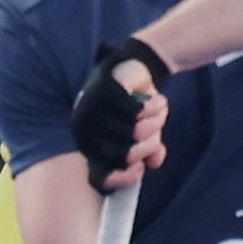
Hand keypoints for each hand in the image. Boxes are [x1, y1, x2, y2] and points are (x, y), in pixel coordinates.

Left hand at [70, 38, 172, 190]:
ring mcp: (92, 108)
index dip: (123, 176)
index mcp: (87, 144)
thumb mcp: (141, 132)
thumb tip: (154, 163)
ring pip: (134, 133)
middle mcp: (84, 129)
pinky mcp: (106, 90)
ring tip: (159, 110)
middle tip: (157, 130)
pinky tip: (157, 100)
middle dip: (148, 145)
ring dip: (155, 123)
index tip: (141, 169)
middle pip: (125, 154)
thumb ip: (147, 150)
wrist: (134, 66)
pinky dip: (153, 108)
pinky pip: (137, 112)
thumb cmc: (134, 106)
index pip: (101, 173)